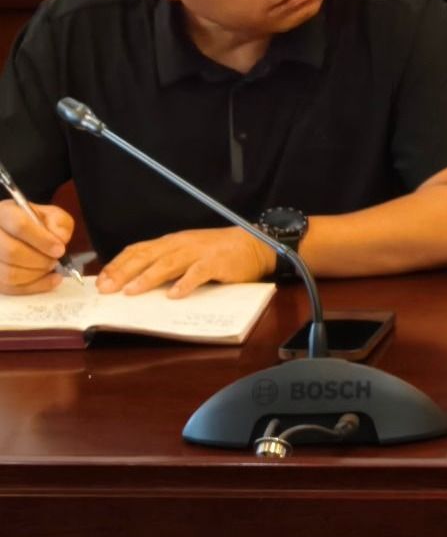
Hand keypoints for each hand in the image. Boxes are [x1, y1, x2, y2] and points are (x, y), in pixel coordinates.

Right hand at [0, 200, 73, 295]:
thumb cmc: (34, 222)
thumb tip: (59, 239)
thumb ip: (59, 223)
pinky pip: (10, 288)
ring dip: (37, 274)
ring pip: (9, 274)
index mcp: (3, 213)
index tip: (60, 250)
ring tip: (50, 267)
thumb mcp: (50, 215)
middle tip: (55, 261)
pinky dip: (35, 287)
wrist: (15, 232)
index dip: (43, 240)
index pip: (20, 225)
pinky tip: (51, 280)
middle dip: (40, 260)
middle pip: (11, 252)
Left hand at [98, 226, 275, 297]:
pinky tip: (174, 295)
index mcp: (172, 242)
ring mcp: (199, 252)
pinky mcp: (217, 262)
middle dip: (124, 272)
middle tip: (108, 289)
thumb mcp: (188, 251)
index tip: (102, 280)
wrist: (254, 244)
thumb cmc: (218, 252)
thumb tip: (135, 281)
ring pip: (168, 264)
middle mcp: (181, 244)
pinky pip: (198, 273)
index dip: (118, 264)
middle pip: (147, 256)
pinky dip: (185, 284)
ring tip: (131, 291)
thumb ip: (166, 262)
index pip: (138, 250)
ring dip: (148, 277)